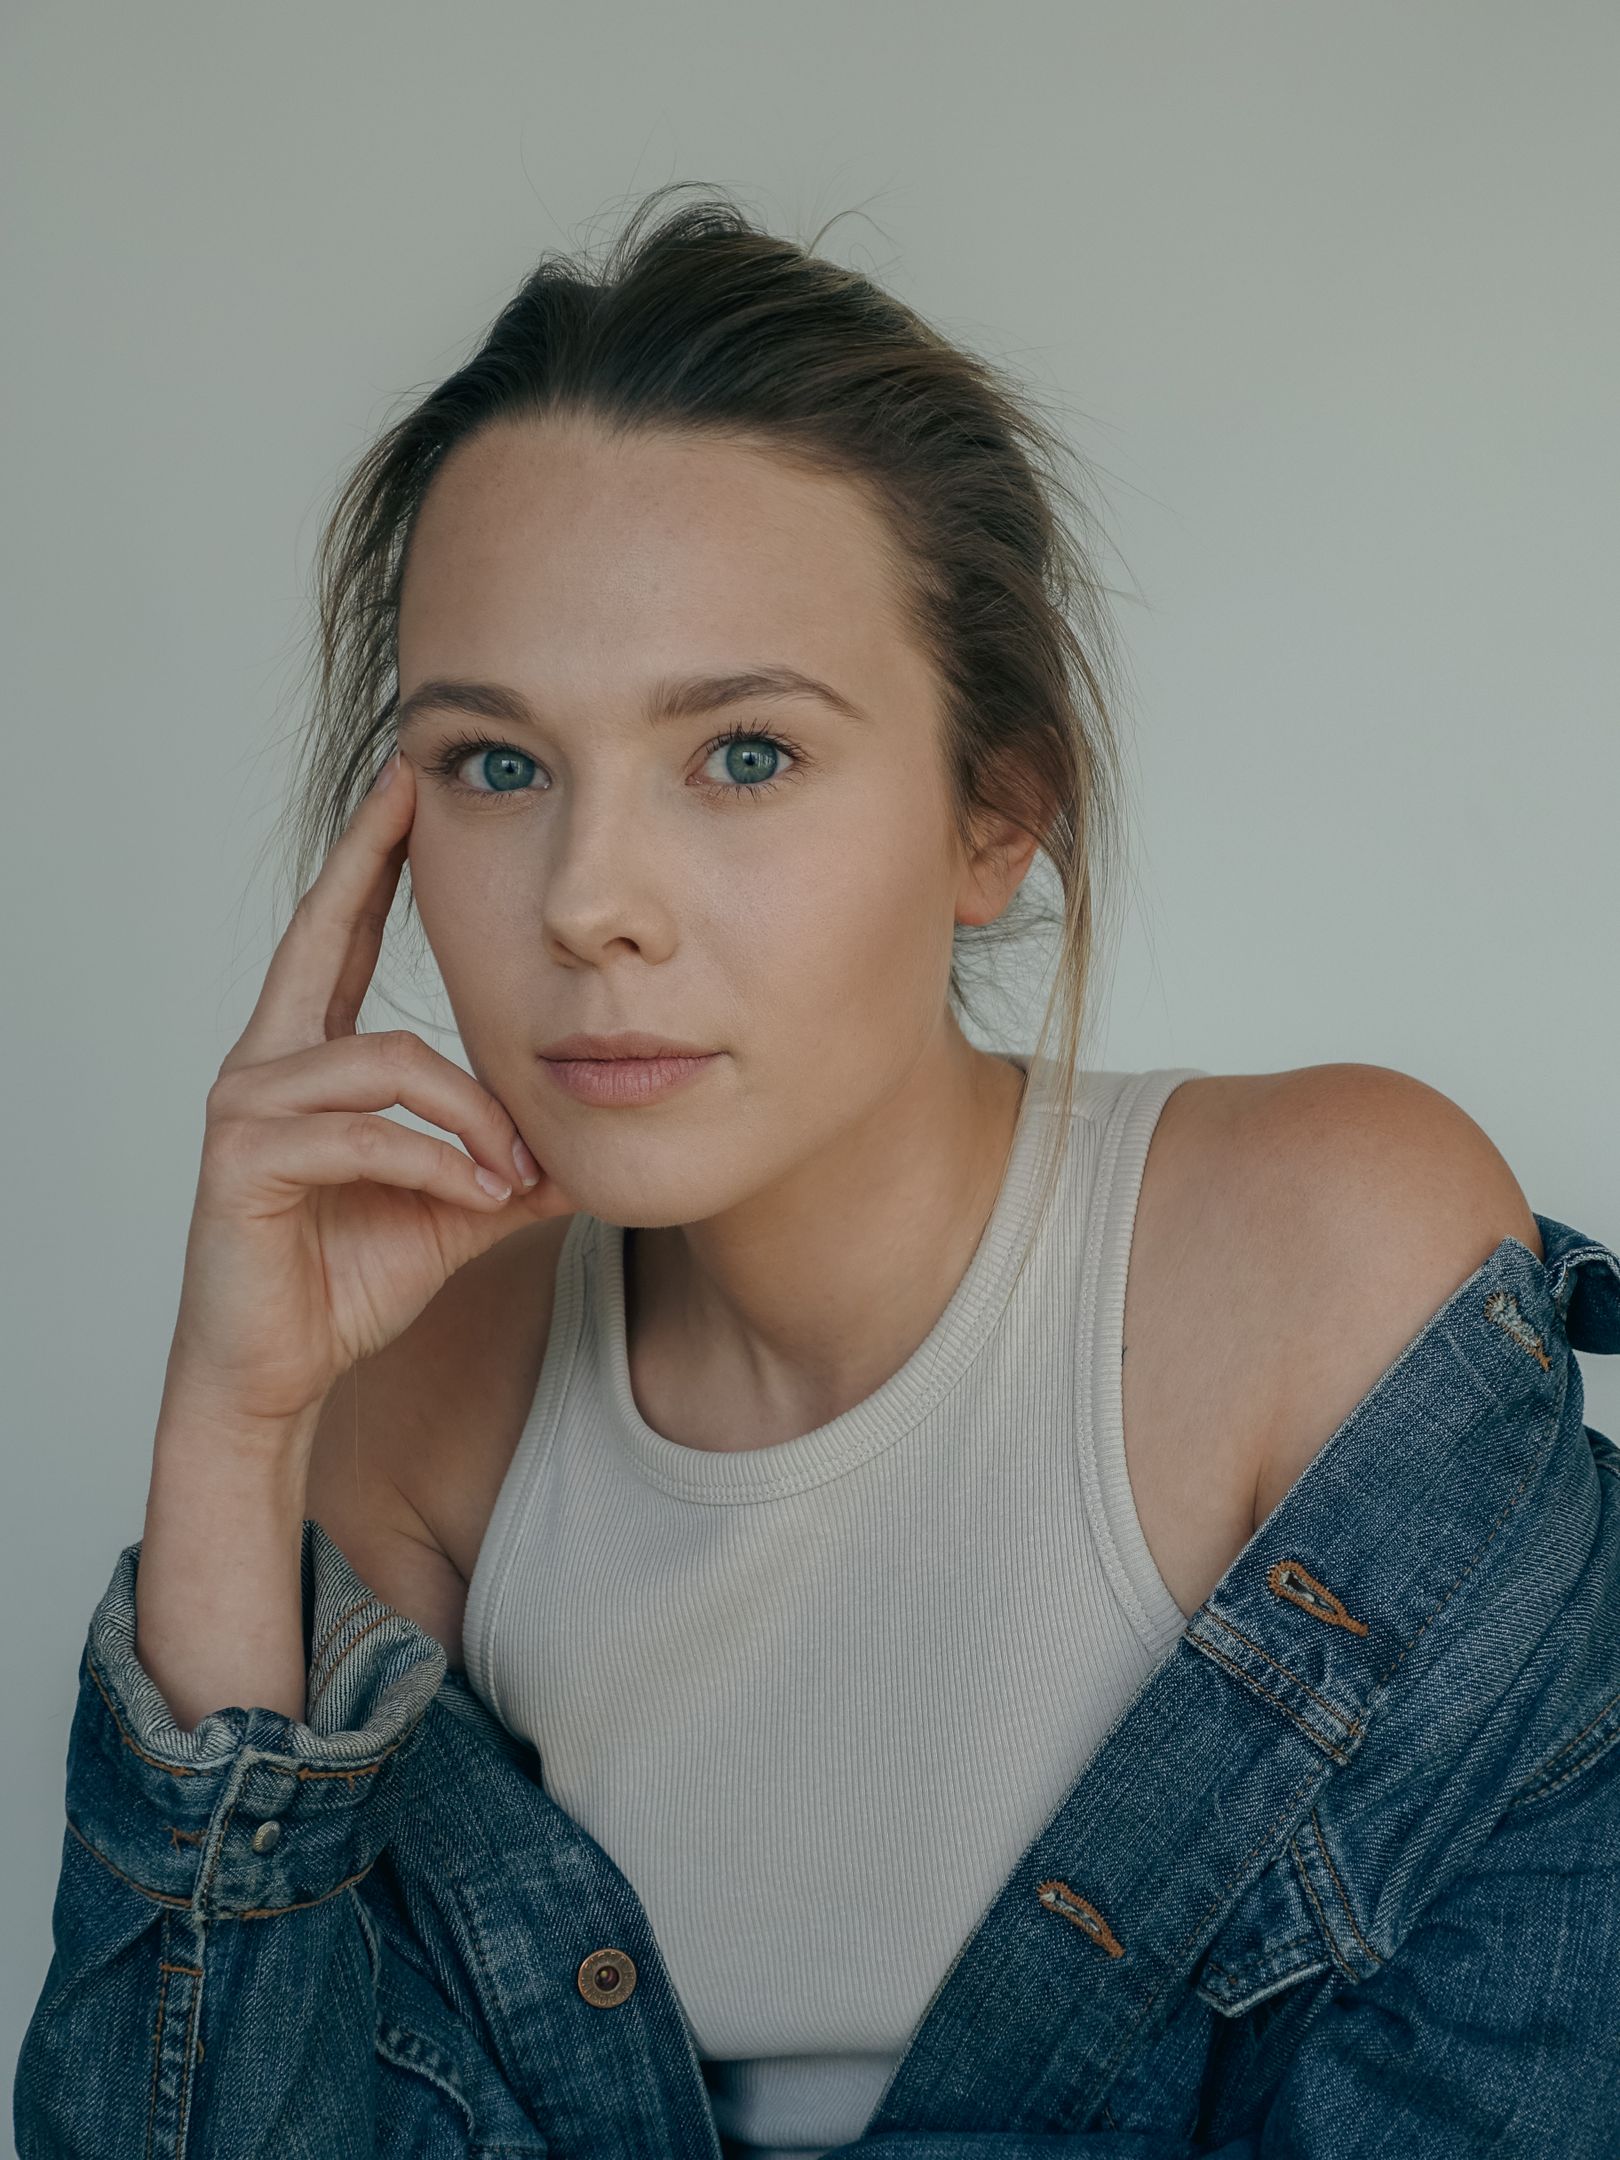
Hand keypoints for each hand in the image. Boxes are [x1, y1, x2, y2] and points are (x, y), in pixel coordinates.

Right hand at [165, 746, 577, 1428]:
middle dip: (366, 859)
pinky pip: (365, 1134)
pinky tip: (477, 1200)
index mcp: (307, 1059)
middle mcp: (263, 1064)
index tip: (404, 791)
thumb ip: (509, 1163)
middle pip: (319, 937)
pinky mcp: (243, 1162)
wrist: (280, 1371)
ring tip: (513, 1173)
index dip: (368, 863)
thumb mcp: (455, 1208)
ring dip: (470, 1114)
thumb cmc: (349, 1279)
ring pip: (384, 1059)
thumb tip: (592, 1141)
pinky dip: (437, 1165)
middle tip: (411, 793)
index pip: (337, 939)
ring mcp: (245, 1107)